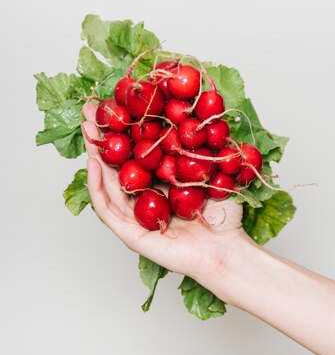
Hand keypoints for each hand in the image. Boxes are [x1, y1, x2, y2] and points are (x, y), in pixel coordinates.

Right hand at [82, 102, 244, 286]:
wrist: (226, 250)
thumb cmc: (224, 217)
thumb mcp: (217, 173)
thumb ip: (208, 148)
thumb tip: (207, 113)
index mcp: (160, 183)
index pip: (135, 153)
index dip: (125, 129)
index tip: (118, 103)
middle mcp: (142, 197)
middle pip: (115, 163)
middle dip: (102, 136)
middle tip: (91, 110)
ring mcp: (132, 215)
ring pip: (105, 182)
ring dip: (94, 154)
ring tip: (88, 128)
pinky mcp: (128, 233)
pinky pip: (106, 207)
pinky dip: (97, 184)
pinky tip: (94, 162)